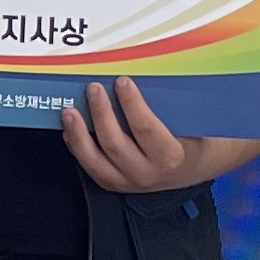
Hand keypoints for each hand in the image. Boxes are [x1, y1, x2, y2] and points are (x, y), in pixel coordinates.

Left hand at [60, 77, 219, 192]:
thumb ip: (165, 105)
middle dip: (101, 113)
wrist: (189, 169)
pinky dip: (77, 147)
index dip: (131, 103)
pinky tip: (70, 129)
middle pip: (115, 144)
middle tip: (93, 88)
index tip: (122, 81)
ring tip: (70, 111)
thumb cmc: (187, 139)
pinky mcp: (114, 184)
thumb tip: (137, 75)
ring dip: (79, 134)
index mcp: (170, 156)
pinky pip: (90, 167)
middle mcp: (147, 174)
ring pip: (95, 160)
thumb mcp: (185, 123)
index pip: (145, 128)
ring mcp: (128, 183)